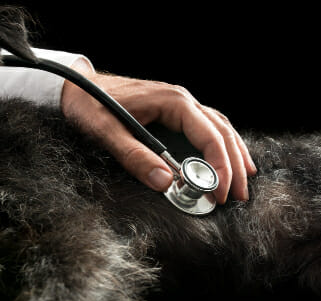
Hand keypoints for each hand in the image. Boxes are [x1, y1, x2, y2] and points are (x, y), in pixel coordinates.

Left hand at [61, 60, 256, 202]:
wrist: (76, 86)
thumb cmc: (90, 105)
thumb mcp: (108, 133)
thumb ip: (135, 157)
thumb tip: (165, 182)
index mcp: (172, 102)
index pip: (209, 136)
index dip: (220, 167)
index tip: (222, 193)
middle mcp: (181, 100)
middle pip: (221, 132)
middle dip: (235, 165)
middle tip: (240, 195)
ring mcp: (178, 104)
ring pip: (218, 127)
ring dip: (233, 153)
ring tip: (244, 179)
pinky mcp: (172, 112)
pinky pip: (206, 127)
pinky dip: (220, 144)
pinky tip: (224, 158)